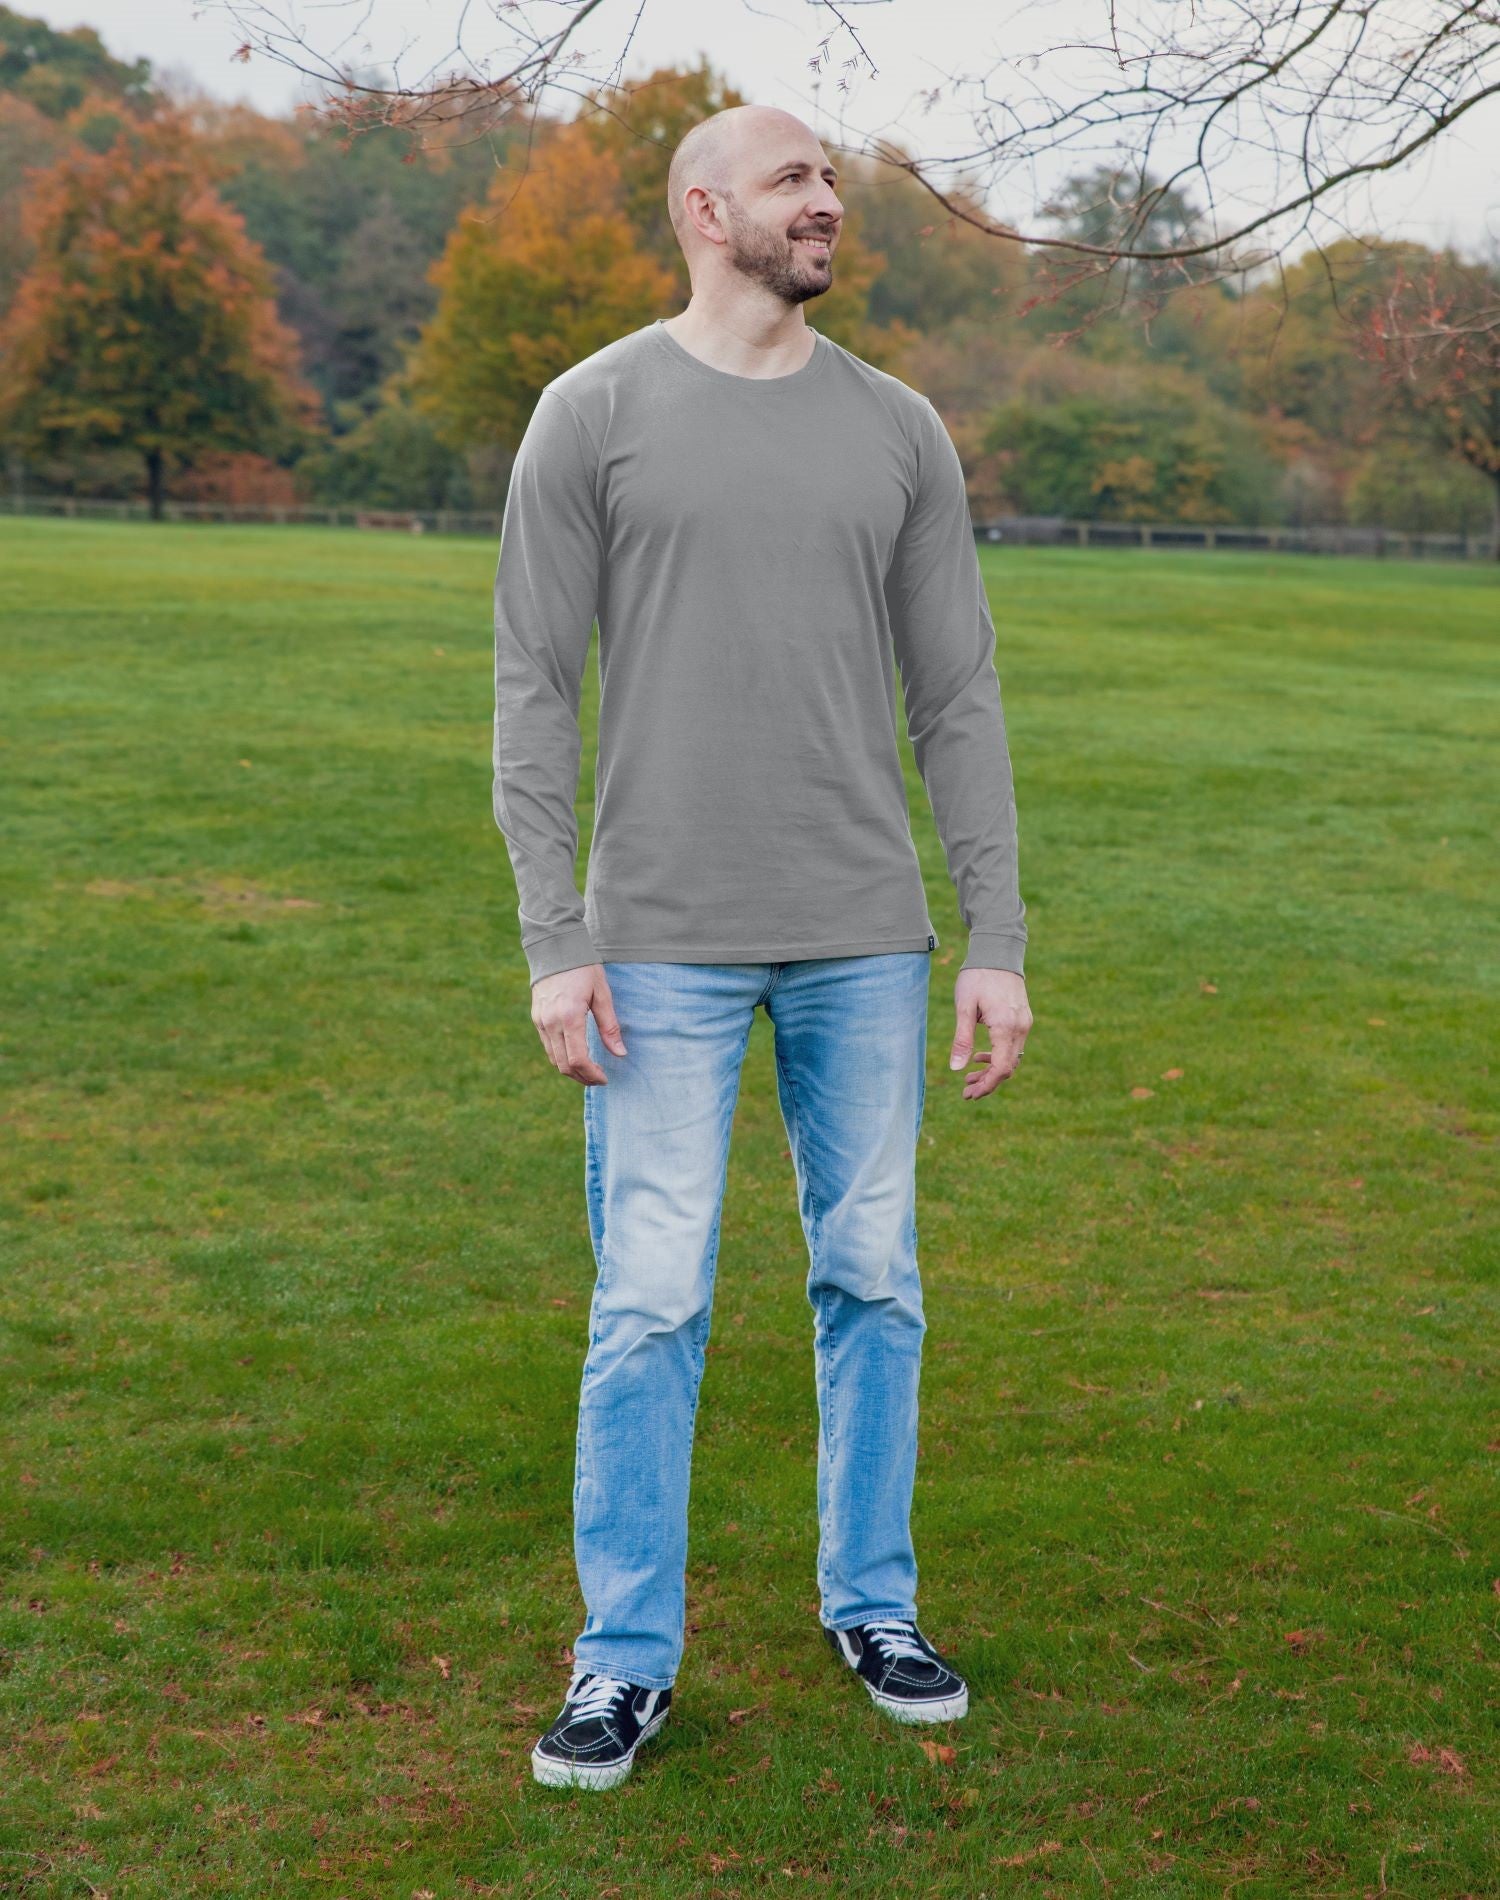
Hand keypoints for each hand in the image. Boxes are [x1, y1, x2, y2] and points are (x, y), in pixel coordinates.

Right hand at [531, 963, 626, 1085]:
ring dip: (572, 1070)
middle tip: (599, 1078)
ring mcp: (541, 1021)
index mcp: (570, 1016)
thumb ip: (610, 1026)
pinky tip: (576, 1054)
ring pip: (554, 1059)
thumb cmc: (583, 969)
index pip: (578, 1059)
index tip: (605, 1078)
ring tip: (590, 1070)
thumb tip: (620, 1054)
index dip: (592, 1074)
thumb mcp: (602, 994)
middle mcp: (551, 1022)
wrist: (555, 948)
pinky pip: (548, 1047)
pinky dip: (562, 1057)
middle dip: (583, 1077)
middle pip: (564, 1065)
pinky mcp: (536, 1018)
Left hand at [949, 967, 1030, 1100]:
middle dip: (987, 1082)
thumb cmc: (977, 976)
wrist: (997, 951)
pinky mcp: (1023, 1018)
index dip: (986, 1086)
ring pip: (1012, 1058)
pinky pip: (1013, 1046)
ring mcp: (1024, 1023)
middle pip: (1008, 1068)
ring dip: (992, 1070)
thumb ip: (962, 1039)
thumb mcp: (964, 1007)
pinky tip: (980, 1056)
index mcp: (1006, 1027)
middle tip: (966, 1091)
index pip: (1001, 1069)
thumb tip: (956, 1069)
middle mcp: (1020, 1028)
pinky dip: (998, 1056)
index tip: (968, 1094)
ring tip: (969, 1076)